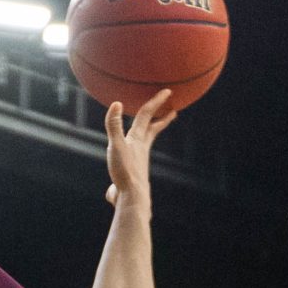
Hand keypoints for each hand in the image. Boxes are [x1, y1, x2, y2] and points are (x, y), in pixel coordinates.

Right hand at [104, 89, 176, 209]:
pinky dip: (133, 153)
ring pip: (146, 142)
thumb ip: (114, 125)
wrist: (132, 197)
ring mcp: (138, 160)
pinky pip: (133, 158)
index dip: (156, 101)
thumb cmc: (125, 171)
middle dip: (162, 119)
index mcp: (137, 138)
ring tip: (149, 131)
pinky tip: (127, 160)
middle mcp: (141, 147)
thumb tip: (117, 103)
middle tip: (173, 111)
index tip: (168, 91)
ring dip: (150, 133)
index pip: (147, 115)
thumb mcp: (116, 146)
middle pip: (153, 129)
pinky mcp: (132, 171)